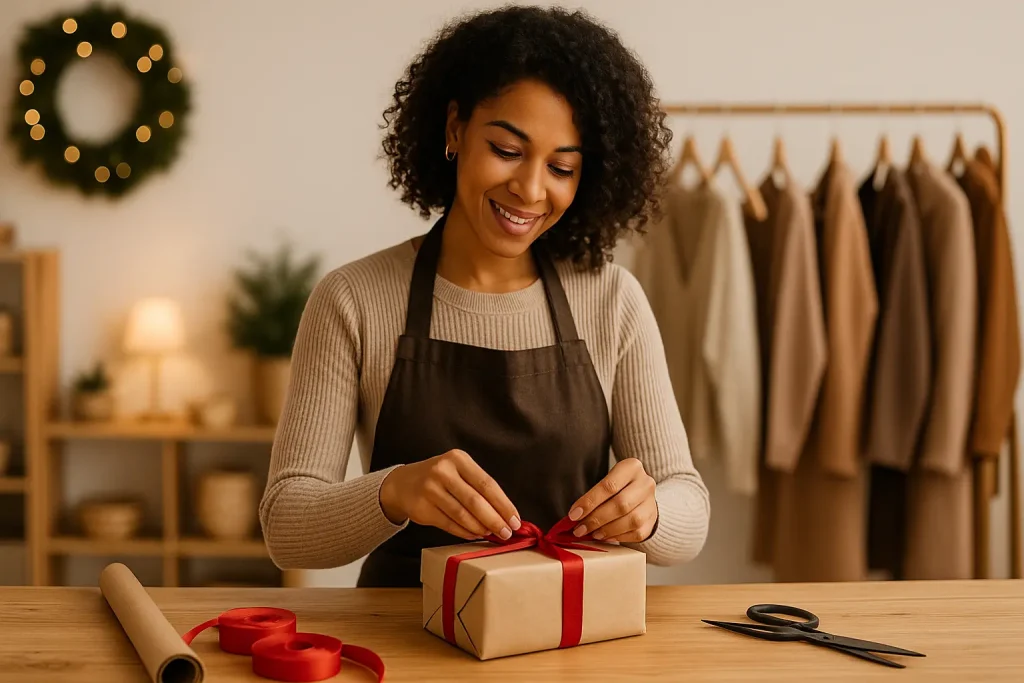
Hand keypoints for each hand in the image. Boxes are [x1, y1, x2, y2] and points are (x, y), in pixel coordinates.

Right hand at [379, 449, 520, 540]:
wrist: (403, 484)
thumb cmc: (440, 478)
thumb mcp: (458, 471)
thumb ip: (479, 488)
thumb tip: (506, 514)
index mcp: (458, 459)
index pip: (487, 484)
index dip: (503, 504)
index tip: (515, 519)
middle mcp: (443, 471)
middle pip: (475, 501)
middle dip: (495, 519)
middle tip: (507, 532)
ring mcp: (430, 489)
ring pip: (462, 514)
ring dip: (481, 528)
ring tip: (492, 534)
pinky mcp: (422, 507)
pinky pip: (449, 524)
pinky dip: (465, 531)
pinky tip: (475, 534)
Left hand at [567, 458, 657, 542]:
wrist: (641, 493)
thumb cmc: (617, 487)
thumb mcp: (607, 480)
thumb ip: (593, 495)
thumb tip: (574, 516)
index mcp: (632, 467)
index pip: (609, 486)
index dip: (589, 502)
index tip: (574, 515)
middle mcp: (645, 483)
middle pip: (620, 504)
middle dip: (596, 519)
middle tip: (580, 529)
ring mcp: (652, 502)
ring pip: (631, 520)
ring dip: (608, 530)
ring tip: (592, 534)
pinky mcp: (653, 519)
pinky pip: (637, 533)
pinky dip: (619, 537)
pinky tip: (606, 537)